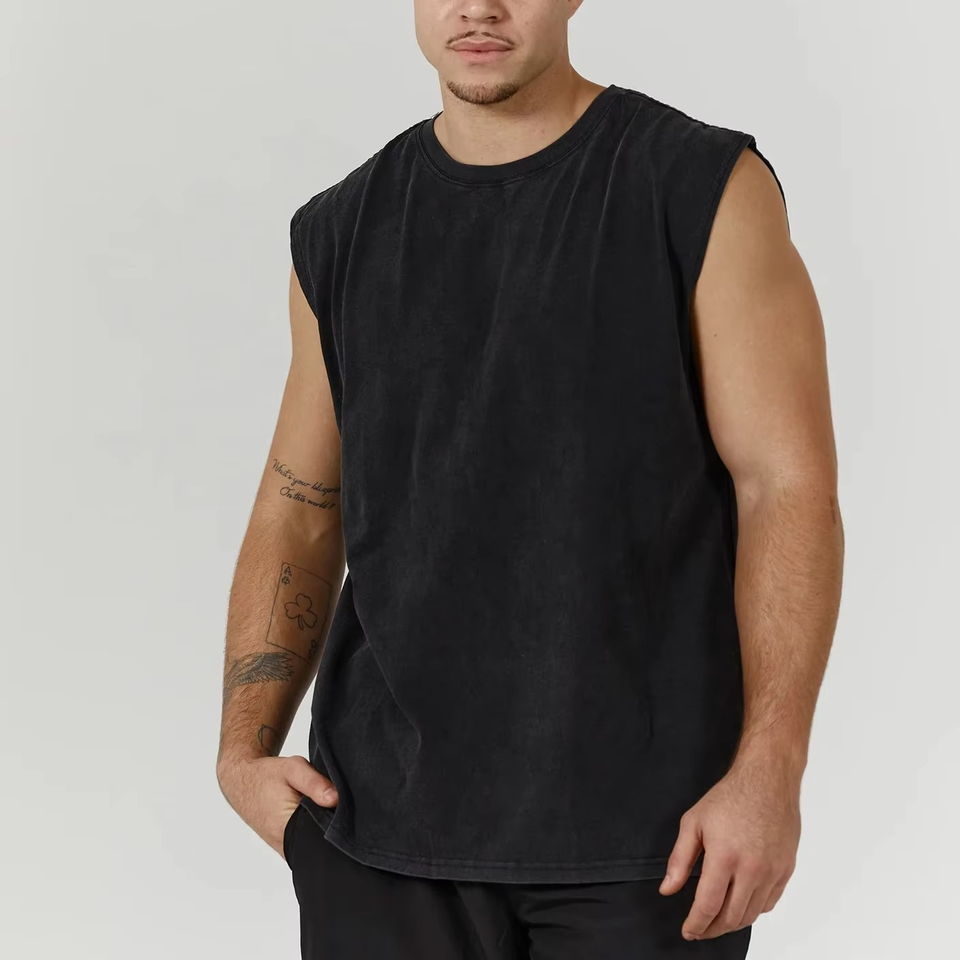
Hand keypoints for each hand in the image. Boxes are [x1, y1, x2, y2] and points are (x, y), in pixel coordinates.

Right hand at [217, 754, 338, 859]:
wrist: (241, 781)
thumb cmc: (266, 774)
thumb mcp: (293, 768)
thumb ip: (315, 783)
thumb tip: (336, 799)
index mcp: (286, 829)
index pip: (324, 837)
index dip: (338, 823)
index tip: (343, 808)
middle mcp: (285, 845)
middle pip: (321, 843)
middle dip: (333, 826)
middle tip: (334, 804)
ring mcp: (284, 849)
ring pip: (313, 845)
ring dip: (322, 829)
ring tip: (321, 807)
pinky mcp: (285, 846)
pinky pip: (305, 843)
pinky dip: (313, 831)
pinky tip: (314, 815)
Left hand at [658, 755, 800, 939]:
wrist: (767, 781)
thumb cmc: (730, 797)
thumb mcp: (693, 822)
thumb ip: (679, 859)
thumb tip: (667, 889)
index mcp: (725, 857)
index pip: (708, 906)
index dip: (696, 924)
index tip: (688, 931)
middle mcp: (752, 869)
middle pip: (731, 917)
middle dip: (712, 929)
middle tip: (699, 929)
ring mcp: (772, 872)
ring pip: (751, 914)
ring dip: (732, 923)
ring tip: (716, 921)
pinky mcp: (785, 870)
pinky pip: (768, 903)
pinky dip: (752, 911)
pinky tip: (740, 905)